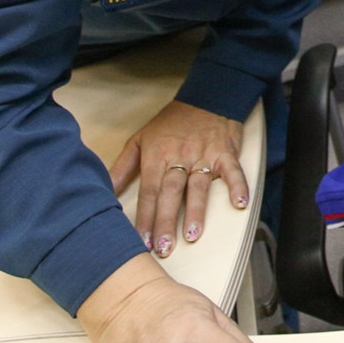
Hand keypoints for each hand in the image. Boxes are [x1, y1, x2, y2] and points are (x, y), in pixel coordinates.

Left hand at [109, 101, 248, 259]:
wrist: (206, 96)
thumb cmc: (171, 122)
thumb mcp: (140, 139)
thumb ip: (122, 167)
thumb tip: (104, 191)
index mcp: (157, 155)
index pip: (149, 191)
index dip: (145, 216)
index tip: (142, 240)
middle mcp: (180, 156)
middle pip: (171, 192)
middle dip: (166, 221)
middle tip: (163, 246)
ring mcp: (204, 155)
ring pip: (199, 185)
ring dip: (196, 210)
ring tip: (193, 234)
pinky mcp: (226, 152)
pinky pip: (233, 171)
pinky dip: (237, 186)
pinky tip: (239, 203)